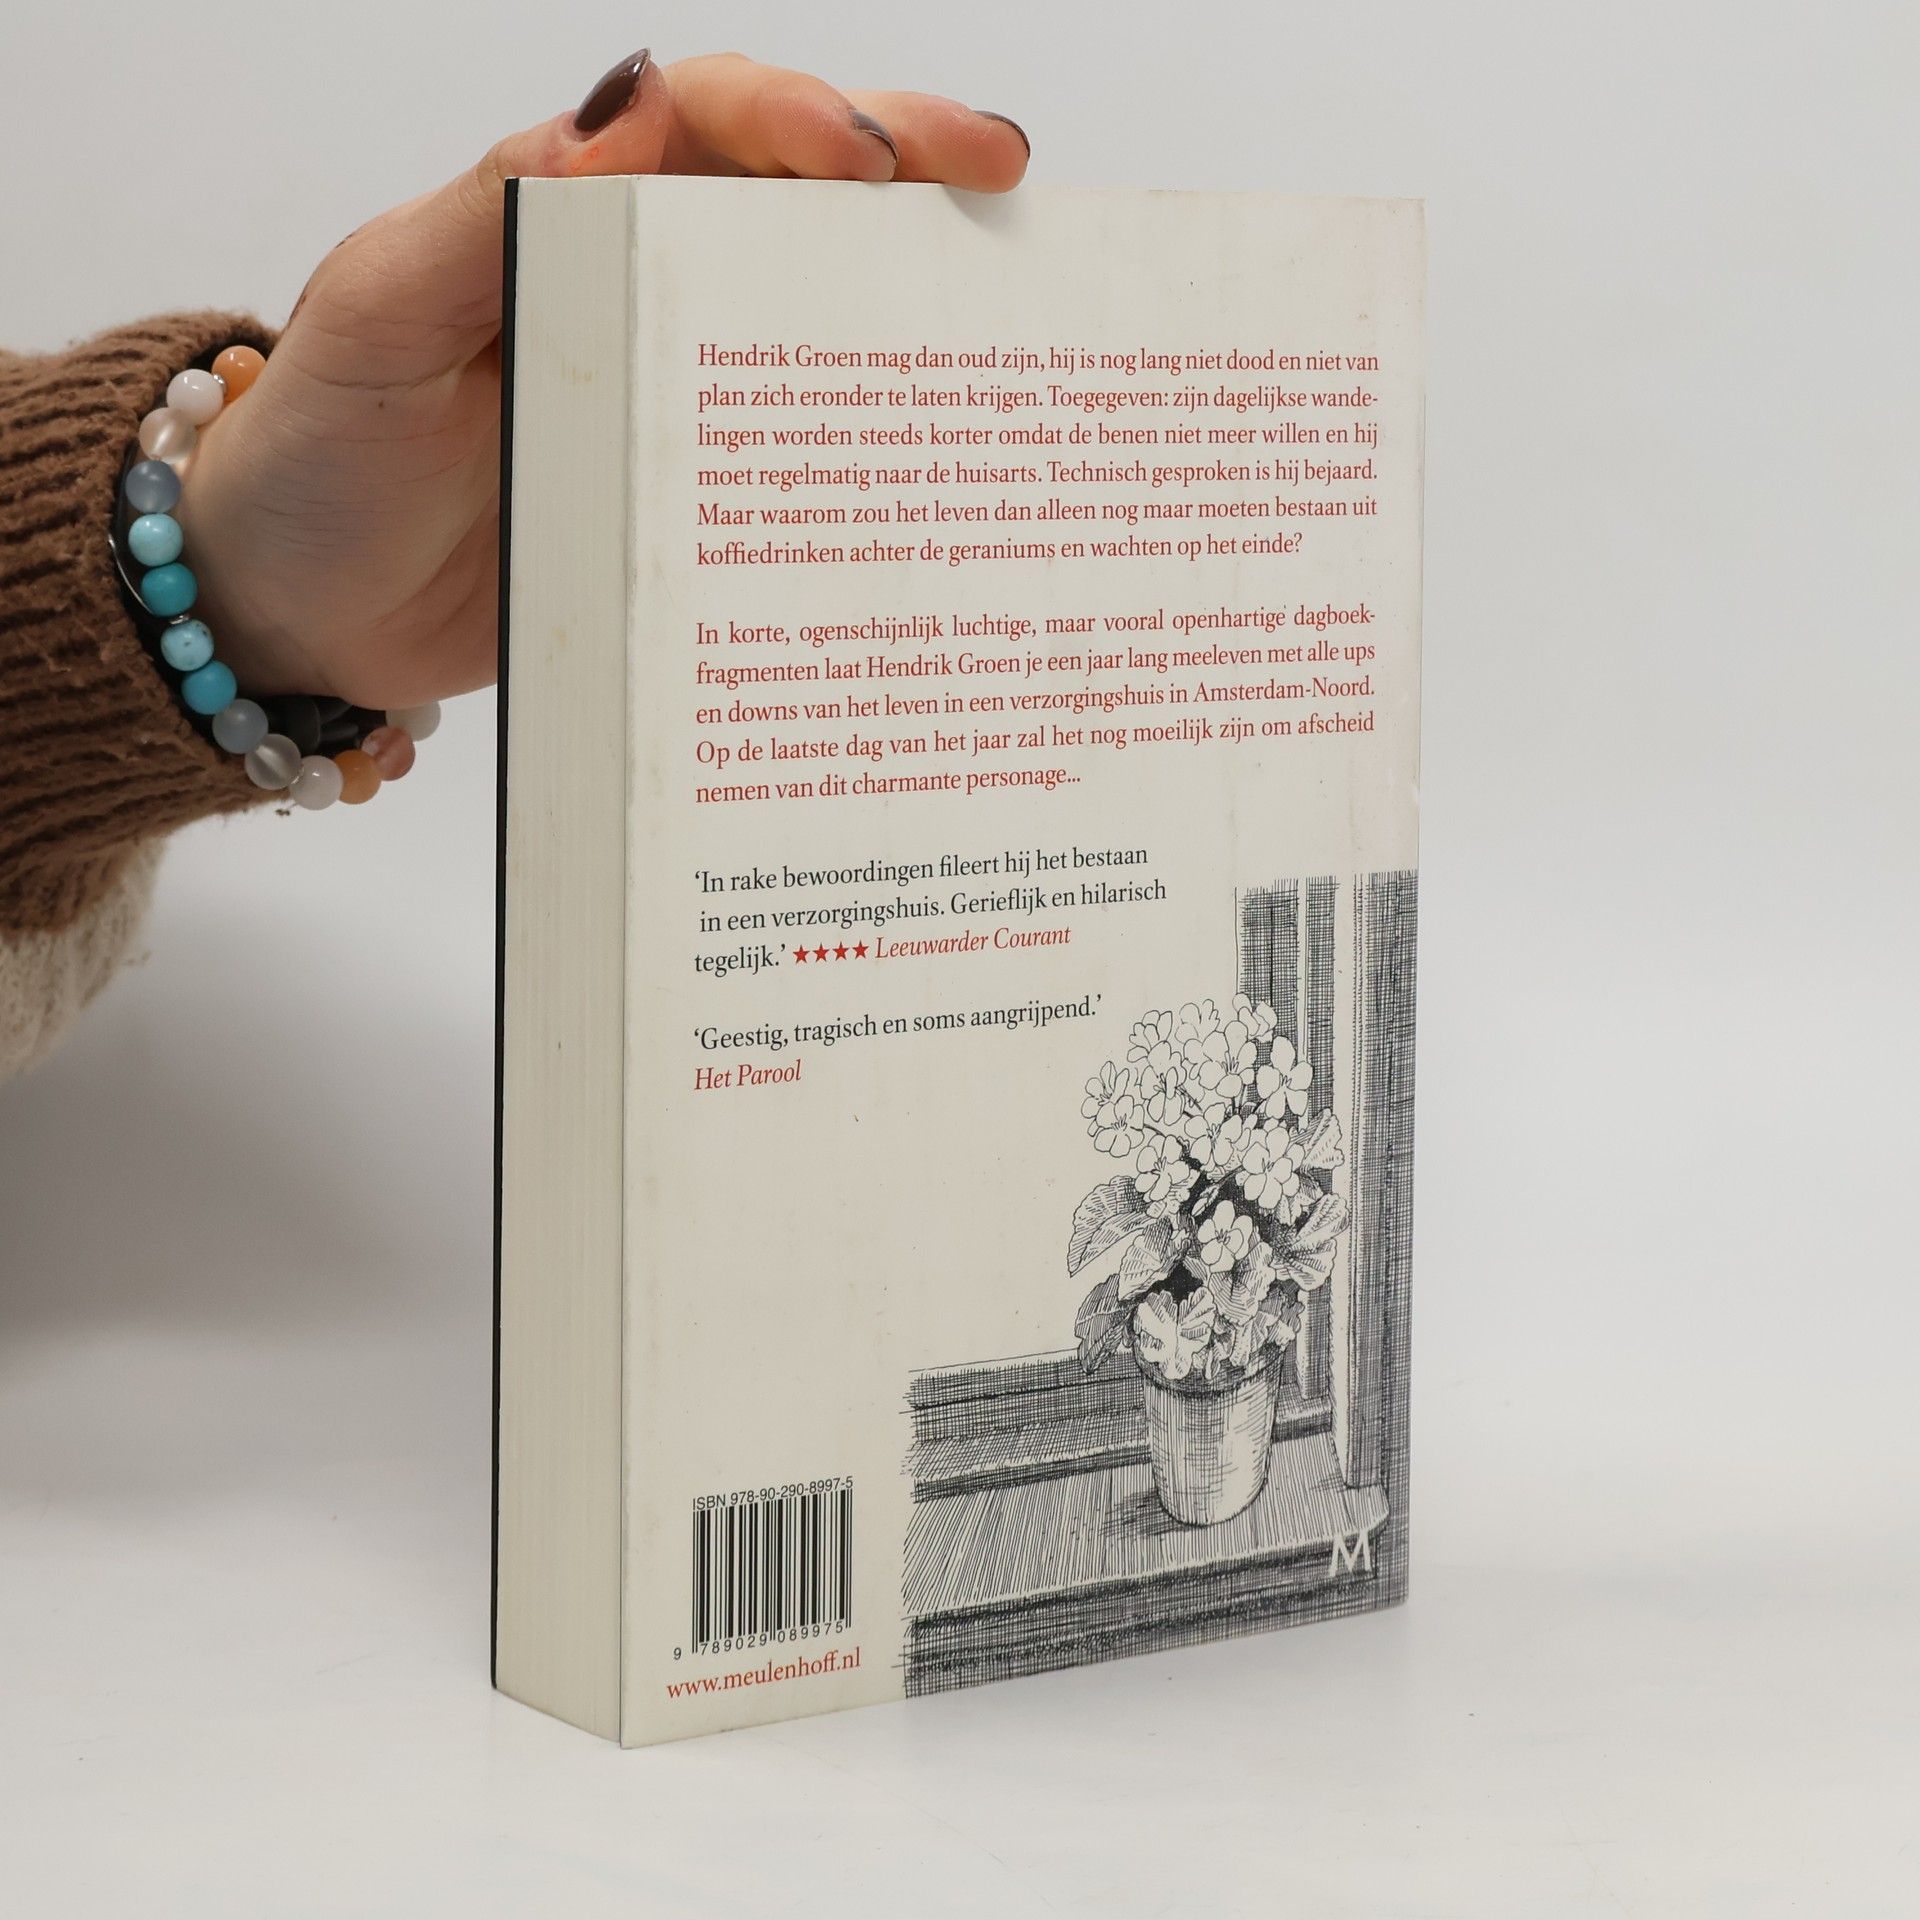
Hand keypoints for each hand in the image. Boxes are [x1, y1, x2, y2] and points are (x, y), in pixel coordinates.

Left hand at [176, 51, 1028, 706]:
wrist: (302, 611)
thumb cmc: (320, 450)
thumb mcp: (381, 314)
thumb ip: (492, 216)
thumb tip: (630, 111)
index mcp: (564, 213)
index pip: (706, 121)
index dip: (802, 117)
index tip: (876, 156)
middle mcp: (636, 289)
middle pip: (793, 201)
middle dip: (908, 173)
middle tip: (1002, 177)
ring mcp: (670, 395)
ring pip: (811, 316)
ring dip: (909, 294)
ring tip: (1004, 288)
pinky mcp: (687, 496)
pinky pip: (792, 452)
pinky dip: (867, 439)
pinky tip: (931, 452)